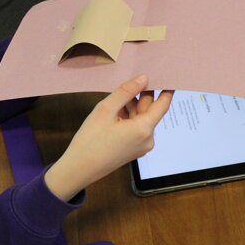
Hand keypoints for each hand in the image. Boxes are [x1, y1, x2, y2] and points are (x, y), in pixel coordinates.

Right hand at [44, 75, 172, 200]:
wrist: (79, 169)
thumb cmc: (90, 140)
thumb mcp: (105, 110)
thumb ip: (126, 92)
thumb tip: (144, 78)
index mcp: (143, 129)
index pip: (163, 104)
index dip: (165, 88)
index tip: (165, 75)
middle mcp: (148, 139)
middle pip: (150, 111)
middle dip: (141, 97)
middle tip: (128, 83)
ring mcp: (142, 146)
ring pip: (142, 119)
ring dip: (132, 108)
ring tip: (114, 102)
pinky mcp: (135, 150)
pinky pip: (137, 128)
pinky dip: (128, 118)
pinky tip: (114, 115)